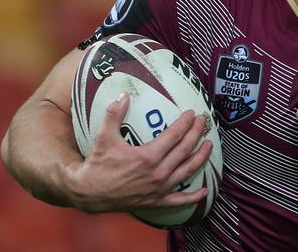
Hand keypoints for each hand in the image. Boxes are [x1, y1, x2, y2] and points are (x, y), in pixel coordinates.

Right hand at [66, 93, 211, 212]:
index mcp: (148, 156)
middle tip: (203, 122)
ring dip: (201, 157)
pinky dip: (193, 197)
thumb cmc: (97, 164)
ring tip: (209, 145)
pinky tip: (204, 192)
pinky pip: (179, 200)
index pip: (174, 135)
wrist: (88, 193)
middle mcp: (158, 173)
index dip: (185, 123)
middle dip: (196, 134)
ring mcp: (159, 189)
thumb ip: (114, 114)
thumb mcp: (104, 137)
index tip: (192, 113)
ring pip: (187, 171)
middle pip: (185, 150)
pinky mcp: (157, 201)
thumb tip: (124, 95)